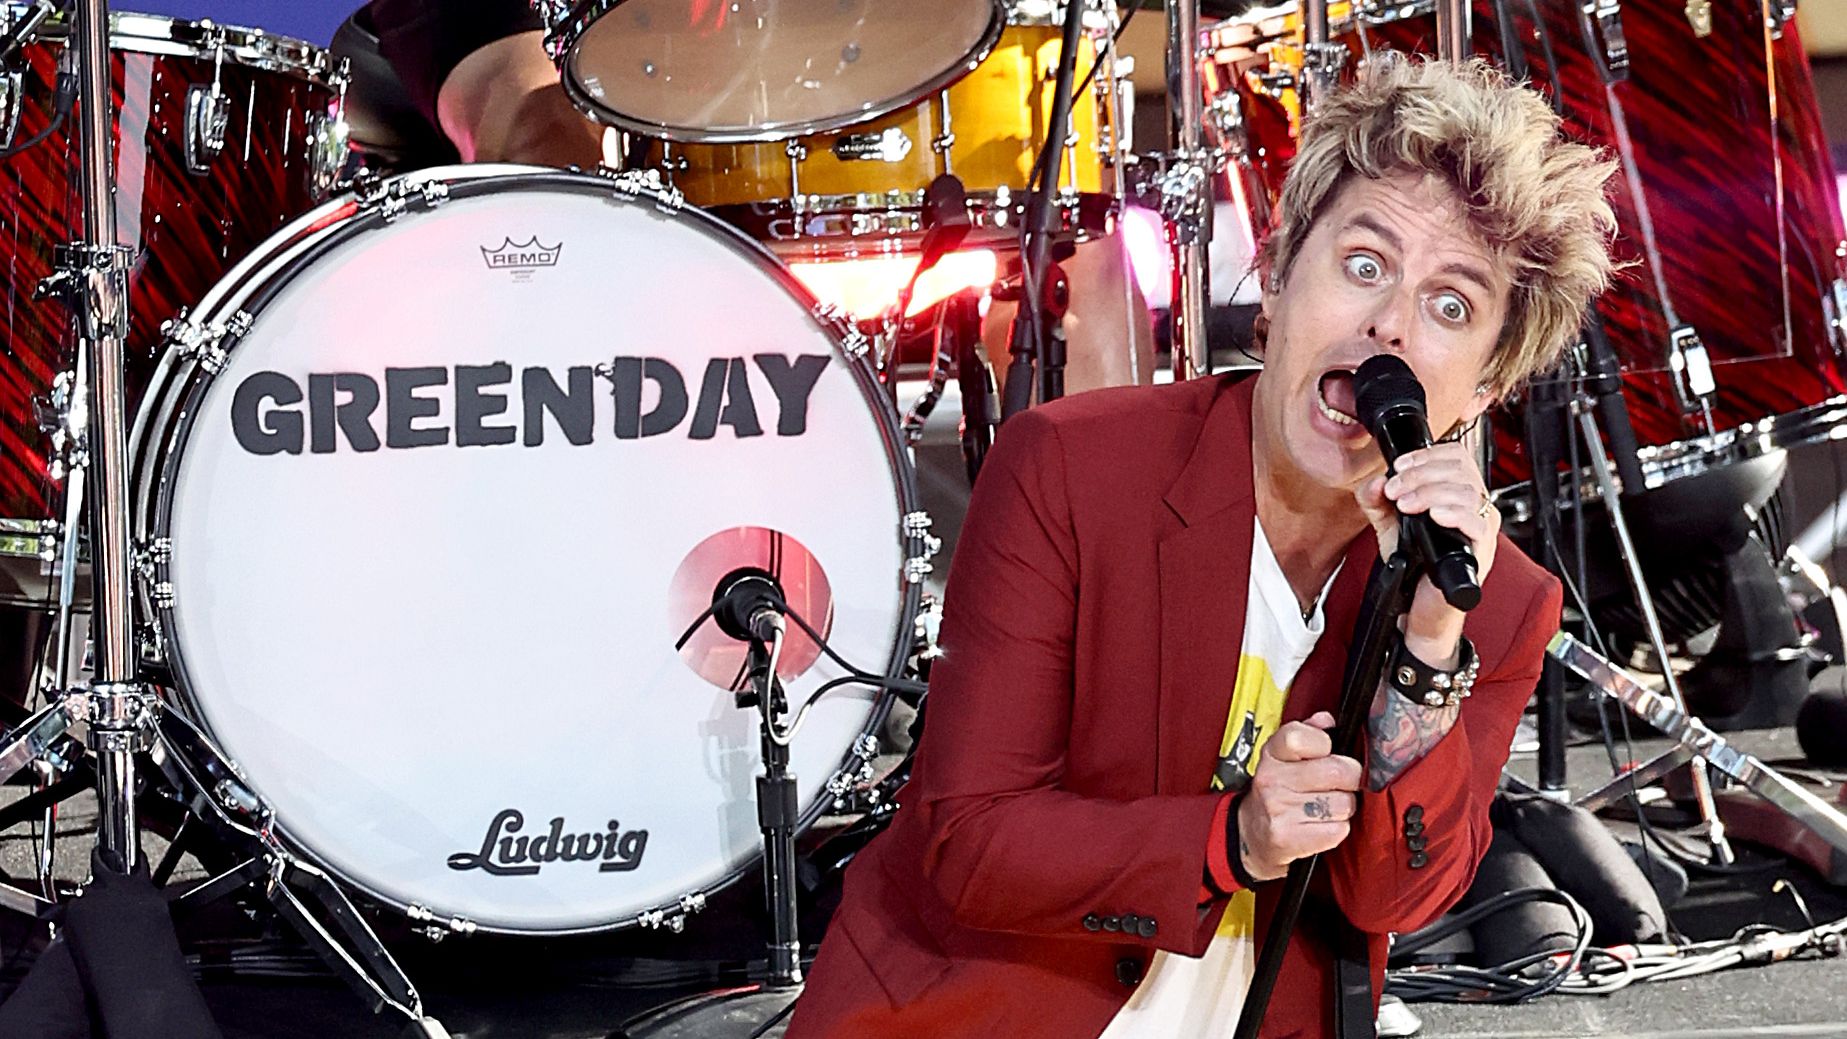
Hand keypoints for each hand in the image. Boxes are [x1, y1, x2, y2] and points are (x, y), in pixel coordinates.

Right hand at [1237, 711, 1363, 881]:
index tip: (1327, 752)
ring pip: (1344, 803)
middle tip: (1340, 782)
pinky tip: (1321, 824)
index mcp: (1273, 753)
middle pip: (1337, 771)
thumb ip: (1308, 733)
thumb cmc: (1278, 790)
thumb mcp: (1285, 756)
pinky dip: (1337, 828)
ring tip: (1327, 805)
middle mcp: (1272, 780)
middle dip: (1349, 778)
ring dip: (1343, 807)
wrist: (1251, 833)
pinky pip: (1339, 829)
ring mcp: (1279, 810)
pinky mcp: (1289, 838)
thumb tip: (1327, 720)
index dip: (1325, 744)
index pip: (1303, 737)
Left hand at [1355, 442, 1499, 664]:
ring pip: (1469, 493)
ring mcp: (1480, 529)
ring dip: (1431, 492)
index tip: (1399, 466)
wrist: (1418, 607)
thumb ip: (1376, 501)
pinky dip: (1455, 514)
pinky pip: (1479, 524)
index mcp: (1455, 495)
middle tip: (1395, 488)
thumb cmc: (1413, 567)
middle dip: (1421, 473)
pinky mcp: (1481, 552)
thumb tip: (1374, 483)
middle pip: (1461, 470)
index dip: (1428, 455)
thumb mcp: (1388, 526)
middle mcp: (1473, 508)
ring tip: (1405, 504)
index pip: (1455, 456)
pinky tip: (1435, 515)